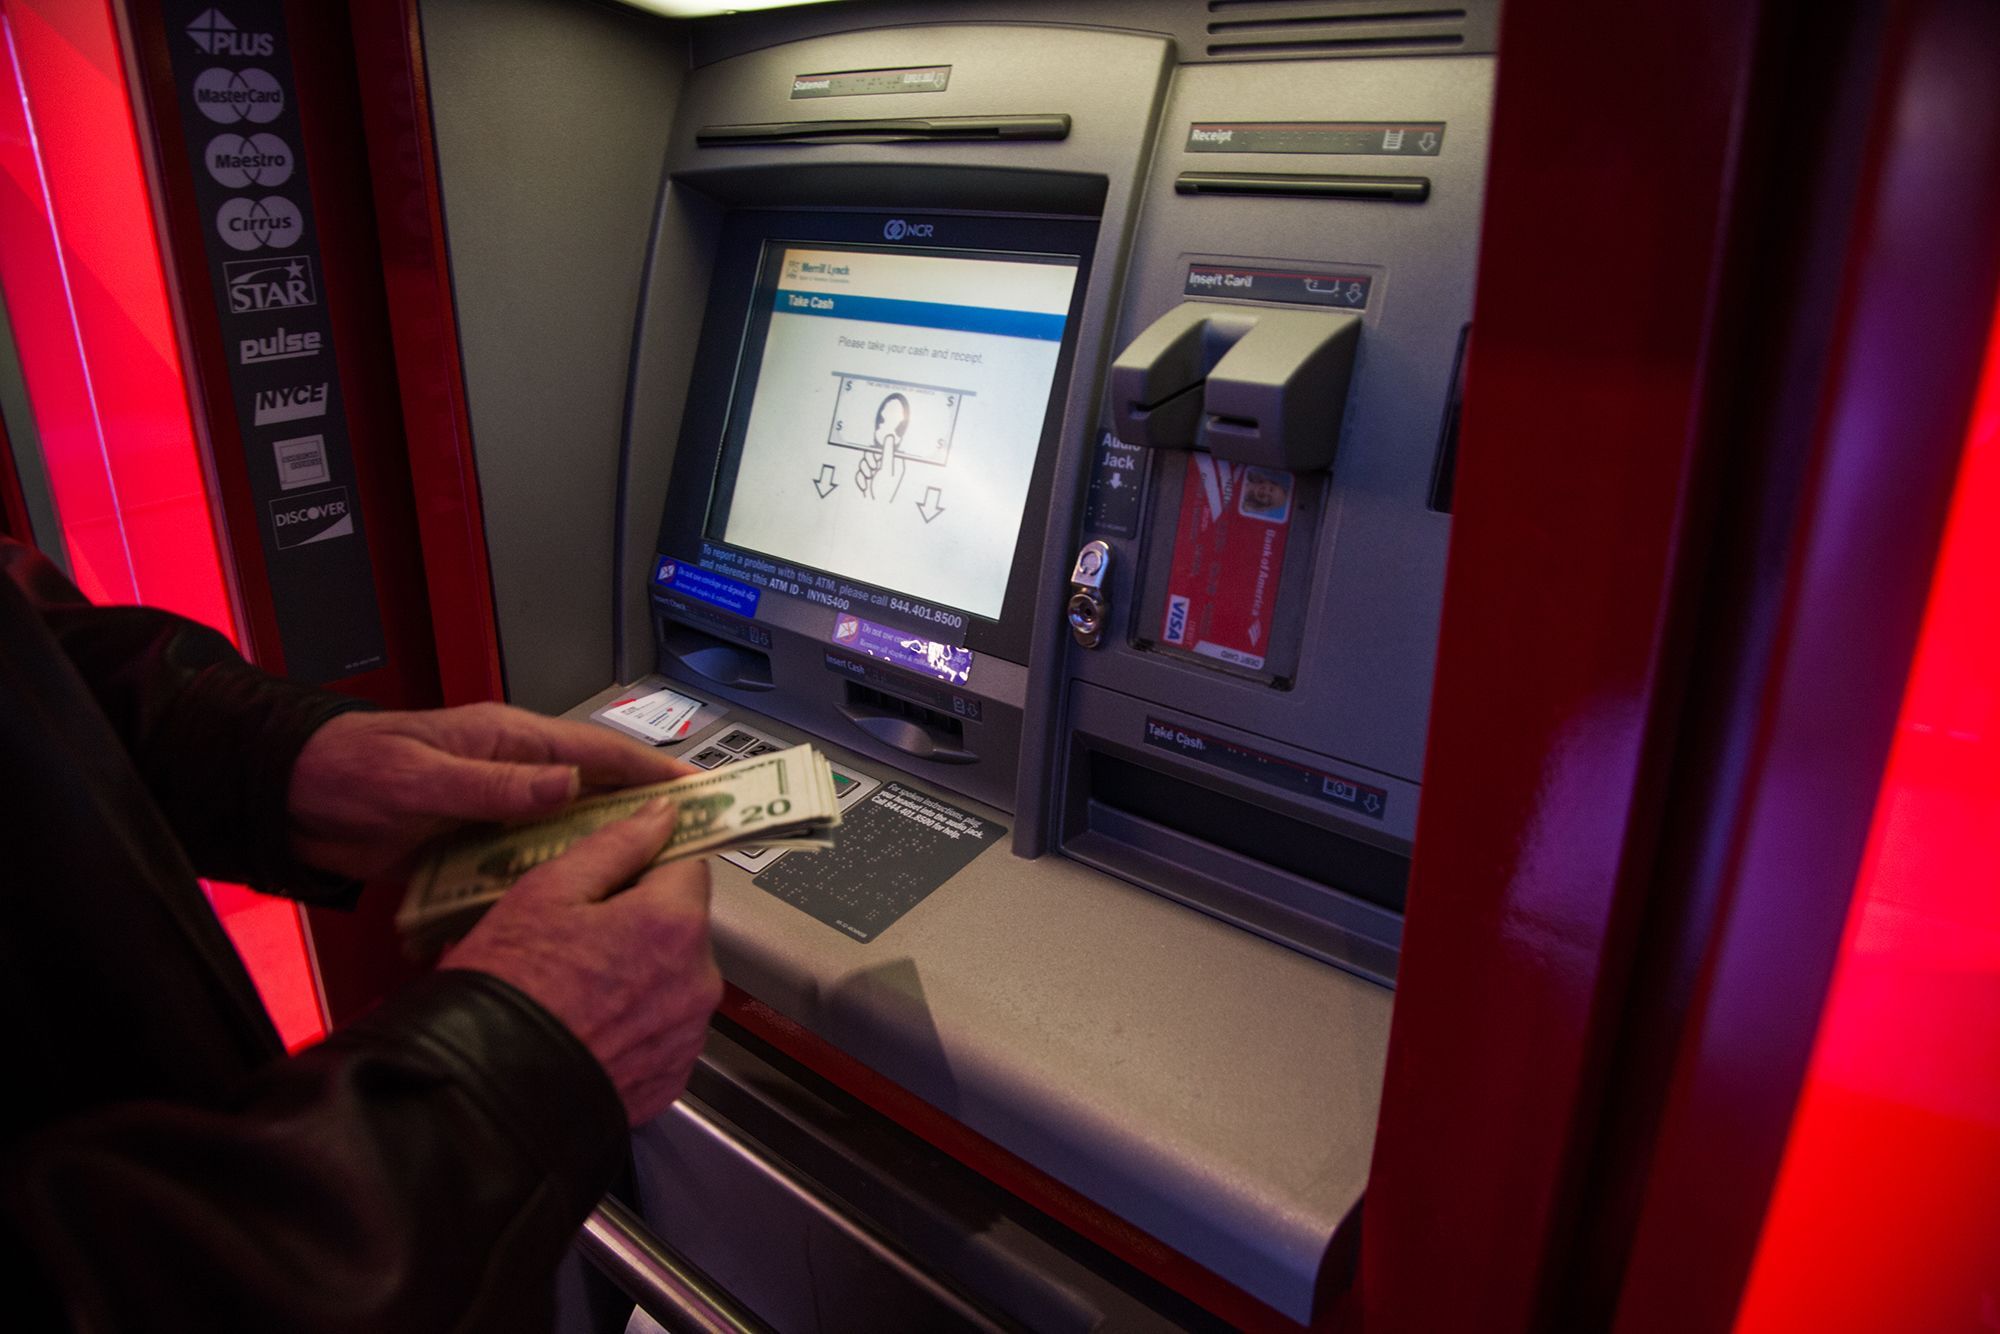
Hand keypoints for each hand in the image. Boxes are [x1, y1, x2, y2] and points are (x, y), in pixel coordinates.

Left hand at [289, 702, 693, 878]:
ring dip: (596, 857)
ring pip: (563, 833)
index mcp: (506, 739)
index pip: (596, 752)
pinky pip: (523, 865)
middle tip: (690, 844)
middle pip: (592, 793)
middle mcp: (508, 772)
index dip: (651, 770)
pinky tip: (566, 913)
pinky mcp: (470, 845)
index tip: (698, 788)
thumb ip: (492, 784)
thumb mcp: (419, 777)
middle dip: (642, 816)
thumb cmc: (344, 770)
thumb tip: (565, 784)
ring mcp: (492, 809)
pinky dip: (546, 885)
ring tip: (642, 888)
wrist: (287, 800)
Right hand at [444, 799, 722, 1123]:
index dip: (646, 863)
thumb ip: (615, 846)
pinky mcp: (672, 1075)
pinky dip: (635, 1022)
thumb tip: (661, 815)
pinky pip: (663, 1029)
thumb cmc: (507, 990)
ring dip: (639, 974)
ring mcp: (688, 1034)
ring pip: (673, 978)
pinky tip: (588, 1023)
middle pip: (681, 925)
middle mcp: (698, 980)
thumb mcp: (546, 892)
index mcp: (674, 924)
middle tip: (575, 936)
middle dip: (639, 922)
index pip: (687, 865)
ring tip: (576, 986)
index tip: (616, 873)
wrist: (484, 1097)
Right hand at [856, 436, 904, 502]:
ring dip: (864, 471)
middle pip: (872, 453)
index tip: (876, 456)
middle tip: (873, 469)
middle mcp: (886, 467)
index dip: (878, 450)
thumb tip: (889, 437)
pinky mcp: (868, 478)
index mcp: (895, 463)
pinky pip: (860, 471)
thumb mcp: (886, 469)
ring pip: (864, 462)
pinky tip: (866, 486)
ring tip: (869, 480)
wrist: (872, 511)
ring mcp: (876, 473)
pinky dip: (861, 479)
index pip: (885, 447)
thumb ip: (887, 452)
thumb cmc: (884, 492)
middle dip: (869, 461)